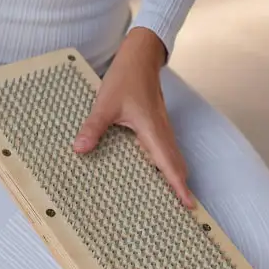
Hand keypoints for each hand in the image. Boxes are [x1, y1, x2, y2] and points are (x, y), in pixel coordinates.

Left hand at [73, 27, 193, 208]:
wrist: (140, 56)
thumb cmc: (126, 77)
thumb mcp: (105, 103)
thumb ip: (93, 127)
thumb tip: (80, 150)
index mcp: (152, 131)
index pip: (169, 165)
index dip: (179, 186)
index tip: (188, 205)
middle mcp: (162, 133)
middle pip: (176, 166)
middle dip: (181, 188)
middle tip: (184, 211)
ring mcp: (161, 129)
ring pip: (172, 159)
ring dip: (175, 178)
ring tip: (175, 199)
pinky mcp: (157, 126)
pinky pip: (165, 151)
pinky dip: (167, 166)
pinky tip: (158, 174)